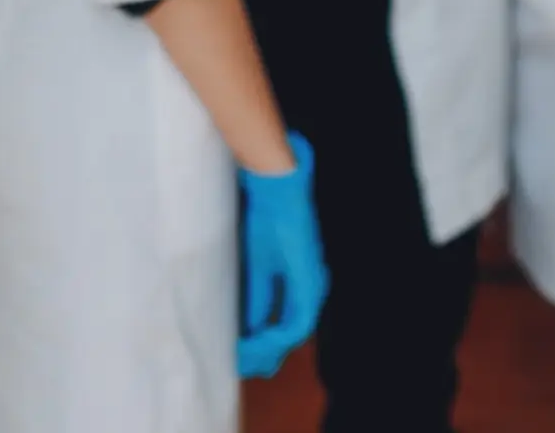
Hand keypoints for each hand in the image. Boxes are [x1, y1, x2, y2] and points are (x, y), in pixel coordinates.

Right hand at [236, 133, 327, 379]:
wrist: (275, 190)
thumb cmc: (265, 219)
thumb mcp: (257, 266)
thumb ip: (258, 297)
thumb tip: (249, 326)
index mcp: (302, 285)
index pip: (287, 326)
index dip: (265, 344)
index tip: (242, 353)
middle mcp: (312, 289)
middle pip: (292, 335)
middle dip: (266, 353)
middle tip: (241, 364)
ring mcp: (313, 286)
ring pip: (295, 333)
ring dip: (269, 347)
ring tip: (243, 355)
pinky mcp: (309, 280)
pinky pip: (297, 322)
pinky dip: (277, 335)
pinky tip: (257, 340)